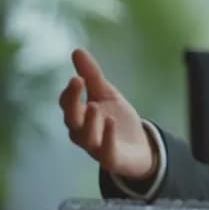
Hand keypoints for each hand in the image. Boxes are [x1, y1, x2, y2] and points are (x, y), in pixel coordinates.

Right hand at [58, 49, 156, 180]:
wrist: (139, 148)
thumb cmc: (117, 119)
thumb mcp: (107, 94)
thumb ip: (92, 75)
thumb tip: (77, 50)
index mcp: (80, 116)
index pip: (68, 104)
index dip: (70, 92)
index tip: (77, 77)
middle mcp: (83, 132)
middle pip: (72, 119)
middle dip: (72, 102)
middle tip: (77, 82)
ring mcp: (96, 147)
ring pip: (86, 137)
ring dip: (89, 121)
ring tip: (95, 105)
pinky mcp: (111, 159)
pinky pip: (106, 150)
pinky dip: (107, 137)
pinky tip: (110, 122)